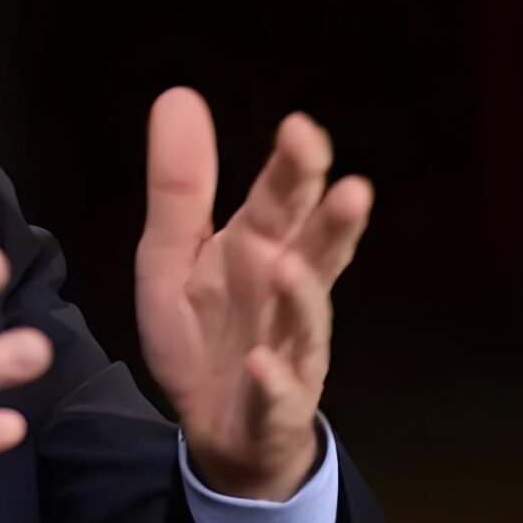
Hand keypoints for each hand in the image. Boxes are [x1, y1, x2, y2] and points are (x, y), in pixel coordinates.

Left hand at [135, 88, 372, 501]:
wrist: (220, 428)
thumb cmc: (205, 330)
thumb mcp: (173, 255)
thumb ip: (179, 186)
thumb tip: (178, 94)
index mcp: (258, 249)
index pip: (283, 201)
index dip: (295, 168)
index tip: (300, 128)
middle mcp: (285, 293)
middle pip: (314, 253)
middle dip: (330, 224)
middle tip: (349, 187)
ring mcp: (289, 351)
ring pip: (307, 322)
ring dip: (303, 298)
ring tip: (290, 268)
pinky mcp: (276, 406)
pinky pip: (276, 394)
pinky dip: (271, 380)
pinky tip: (261, 364)